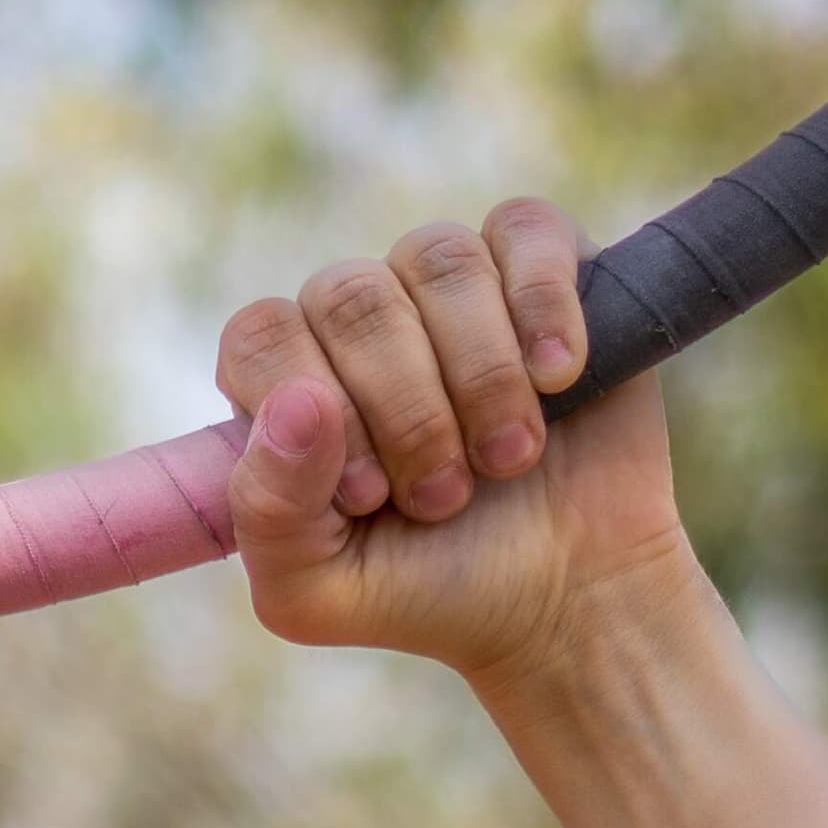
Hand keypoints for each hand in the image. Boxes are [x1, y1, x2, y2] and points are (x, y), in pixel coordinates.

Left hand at [215, 207, 687, 684]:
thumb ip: (269, 513)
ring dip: (481, 376)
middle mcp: (360, 322)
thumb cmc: (428, 593)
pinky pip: (524, 229)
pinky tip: (559, 378)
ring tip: (510, 459)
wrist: (567, 598)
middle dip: (407, 412)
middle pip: (351, 298)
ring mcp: (448, 287)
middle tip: (446, 497)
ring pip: (439, 261)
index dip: (316, 409)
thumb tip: (296, 404)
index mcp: (290, 386)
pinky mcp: (541, 266)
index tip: (370, 496)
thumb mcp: (318, 594)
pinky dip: (543, 307)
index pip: (260, 337)